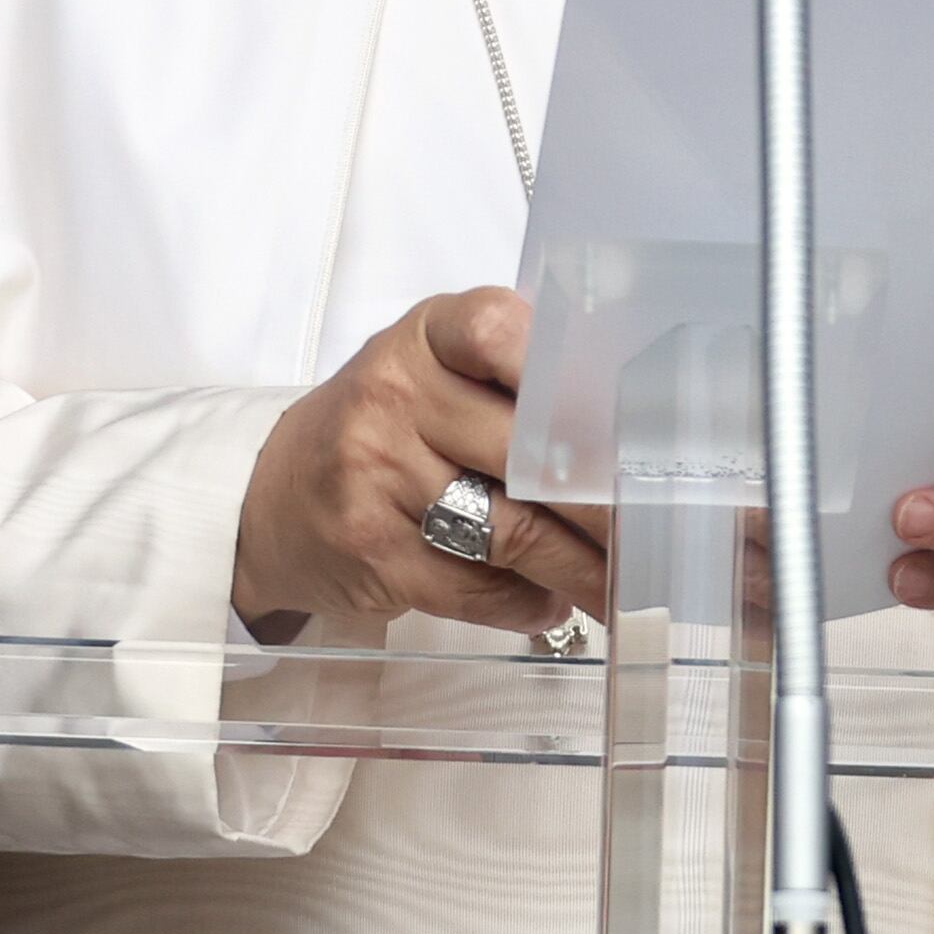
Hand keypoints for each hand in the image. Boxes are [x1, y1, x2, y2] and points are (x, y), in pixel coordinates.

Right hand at [233, 287, 610, 638]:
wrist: (271, 495)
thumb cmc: (381, 427)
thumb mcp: (433, 370)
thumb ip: (516, 381)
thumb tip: (634, 434)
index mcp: (425, 335)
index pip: (501, 330)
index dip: (570, 375)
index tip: (628, 423)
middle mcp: (394, 393)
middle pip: (529, 453)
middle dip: (607, 503)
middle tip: (662, 531)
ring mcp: (377, 473)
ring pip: (512, 532)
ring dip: (582, 569)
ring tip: (622, 582)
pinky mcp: (373, 549)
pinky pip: (477, 587)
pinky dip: (529, 602)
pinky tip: (551, 600)